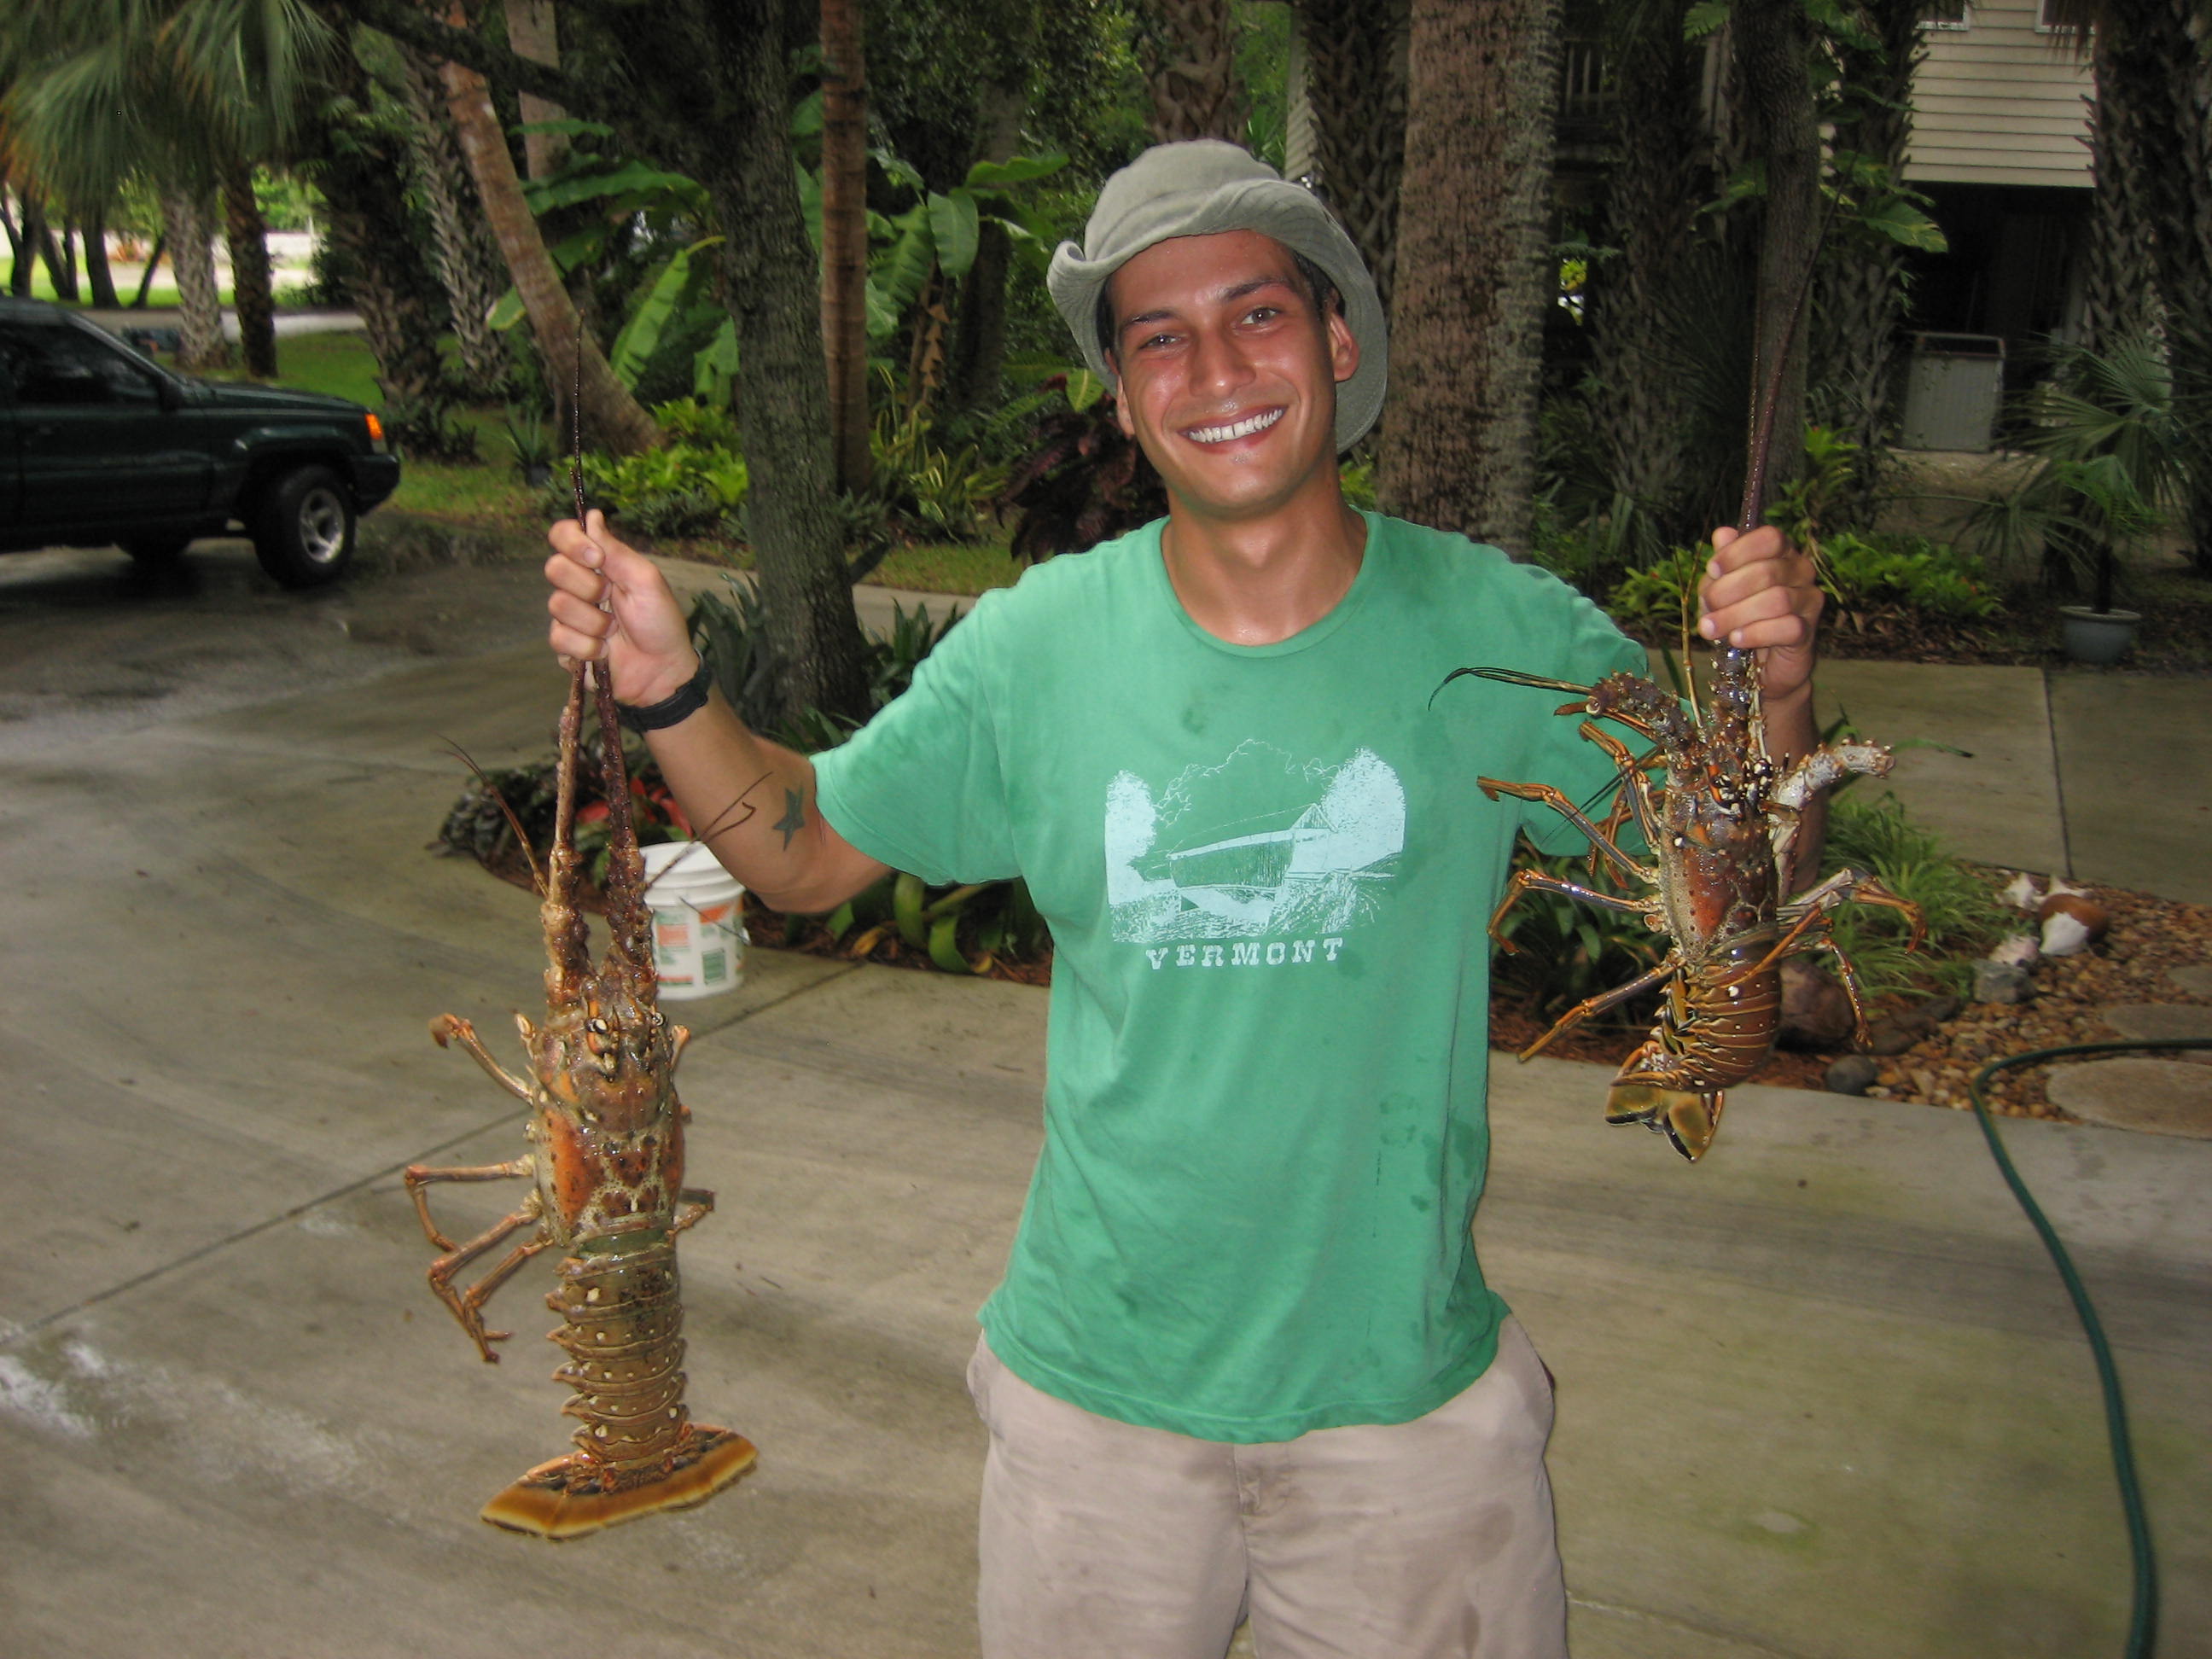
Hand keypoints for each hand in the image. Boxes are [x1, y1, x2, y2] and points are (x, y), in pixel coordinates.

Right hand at [545, 509, 699, 706]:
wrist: (661, 672)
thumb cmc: (660, 623)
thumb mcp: (645, 580)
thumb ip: (615, 549)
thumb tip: (591, 514)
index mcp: (598, 564)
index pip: (563, 536)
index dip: (571, 542)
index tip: (596, 559)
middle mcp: (579, 585)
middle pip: (554, 568)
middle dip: (588, 587)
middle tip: (611, 600)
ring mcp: (570, 616)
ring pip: (557, 605)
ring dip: (593, 622)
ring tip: (613, 632)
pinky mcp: (565, 645)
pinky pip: (558, 637)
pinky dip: (587, 646)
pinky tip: (604, 651)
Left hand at [1697, 524, 1821, 706]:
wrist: (1759, 664)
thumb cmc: (1739, 617)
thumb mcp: (1721, 590)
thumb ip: (1722, 565)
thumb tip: (1722, 535)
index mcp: (1781, 553)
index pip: (1770, 538)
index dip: (1738, 552)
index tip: (1712, 569)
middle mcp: (1801, 571)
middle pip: (1767, 571)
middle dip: (1728, 590)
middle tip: (1707, 608)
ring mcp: (1808, 600)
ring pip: (1776, 600)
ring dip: (1735, 614)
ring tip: (1712, 628)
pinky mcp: (1808, 631)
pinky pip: (1786, 627)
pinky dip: (1755, 633)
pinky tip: (1736, 638)